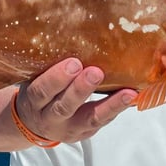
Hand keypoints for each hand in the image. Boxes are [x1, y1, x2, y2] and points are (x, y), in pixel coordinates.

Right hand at [15, 58, 136, 144]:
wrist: (33, 123)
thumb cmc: (38, 92)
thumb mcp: (33, 79)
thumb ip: (46, 65)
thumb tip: (70, 32)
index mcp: (34, 101)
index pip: (42, 91)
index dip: (57, 79)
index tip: (74, 63)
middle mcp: (49, 118)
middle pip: (64, 106)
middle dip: (80, 90)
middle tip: (96, 72)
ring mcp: (69, 129)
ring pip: (90, 119)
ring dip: (109, 105)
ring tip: (127, 93)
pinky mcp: (85, 132)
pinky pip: (103, 122)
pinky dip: (117, 110)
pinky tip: (131, 98)